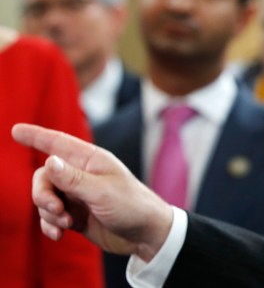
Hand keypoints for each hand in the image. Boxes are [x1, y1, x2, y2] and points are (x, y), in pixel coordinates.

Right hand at [13, 123, 172, 261]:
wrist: (146, 235)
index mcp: (91, 160)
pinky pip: (50, 217)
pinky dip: (50, 225)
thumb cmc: (131, 206)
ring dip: (48, 213)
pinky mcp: (76, 214)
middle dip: (42, 194)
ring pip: (45, 198)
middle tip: (56, 209)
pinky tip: (59, 235)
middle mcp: (81, 175)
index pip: (58, 143)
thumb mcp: (101, 192)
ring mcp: (77, 195)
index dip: (36, 136)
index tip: (15, 130)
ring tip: (66, 223)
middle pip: (44, 176)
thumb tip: (48, 161)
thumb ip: (73, 179)